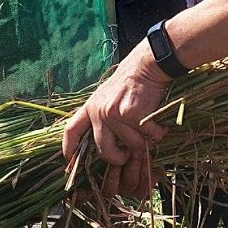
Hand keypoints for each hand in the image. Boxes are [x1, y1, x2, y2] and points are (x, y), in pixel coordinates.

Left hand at [61, 41, 171, 197]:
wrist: (146, 66)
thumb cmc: (131, 83)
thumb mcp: (108, 97)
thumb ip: (104, 117)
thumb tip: (111, 145)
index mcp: (91, 107)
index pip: (72, 131)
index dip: (69, 148)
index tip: (69, 162)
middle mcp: (99, 112)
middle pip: (104, 150)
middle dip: (119, 158)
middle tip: (129, 154)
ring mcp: (114, 114)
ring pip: (131, 145)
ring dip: (144, 140)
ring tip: (148, 126)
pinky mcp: (131, 115)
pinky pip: (147, 136)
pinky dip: (157, 132)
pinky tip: (158, 123)